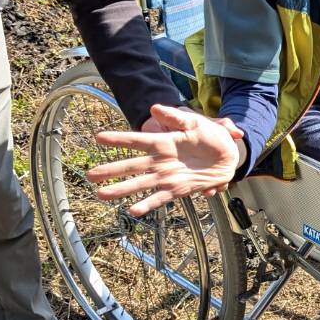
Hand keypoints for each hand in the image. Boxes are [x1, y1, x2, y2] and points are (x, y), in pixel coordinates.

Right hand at [87, 103, 239, 215]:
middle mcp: (160, 161)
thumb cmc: (211, 136)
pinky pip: (159, 198)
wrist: (228, 155)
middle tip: (91, 174)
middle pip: (132, 166)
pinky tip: (133, 211)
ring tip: (101, 194)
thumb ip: (176, 117)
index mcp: (164, 142)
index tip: (99, 138)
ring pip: (140, 184)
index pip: (137, 140)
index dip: (119, 139)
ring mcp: (167, 177)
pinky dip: (147, 205)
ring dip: (121, 190)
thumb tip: (155, 108)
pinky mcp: (177, 190)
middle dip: (111, 170)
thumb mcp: (196, 122)